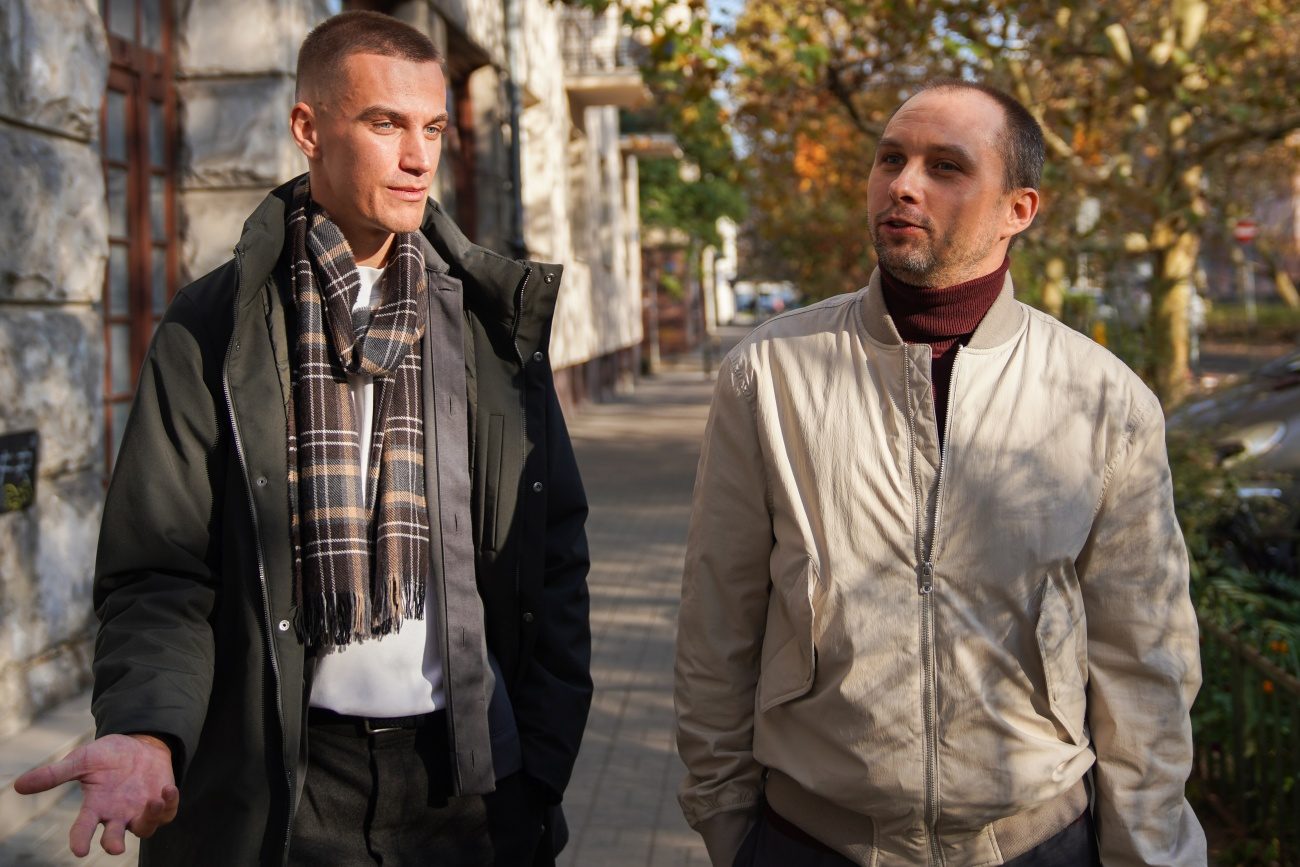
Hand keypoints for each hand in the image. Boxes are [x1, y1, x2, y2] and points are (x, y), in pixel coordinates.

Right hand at [12, 733, 178, 856]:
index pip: (83, 829)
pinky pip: (167, 812)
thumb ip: (54, 774)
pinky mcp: (160, 801)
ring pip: (145, 828)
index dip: (80, 840)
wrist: (139, 744)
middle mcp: (117, 814)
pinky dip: (169, 805)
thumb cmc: (107, 756)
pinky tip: (167, 790)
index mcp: (95, 807)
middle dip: (114, 843)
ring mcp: (139, 809)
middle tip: (114, 847)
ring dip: (149, 819)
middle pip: (114, 838)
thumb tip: (18, 785)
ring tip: (152, 802)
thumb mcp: (80, 760)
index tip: (80, 850)